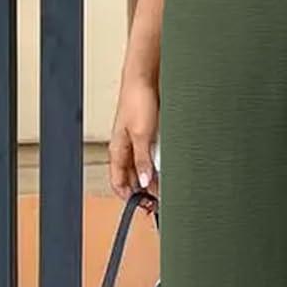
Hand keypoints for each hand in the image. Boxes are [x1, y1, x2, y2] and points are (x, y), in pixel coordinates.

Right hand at [108, 74, 158, 201]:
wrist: (146, 78)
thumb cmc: (137, 100)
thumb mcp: (141, 135)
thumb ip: (142, 160)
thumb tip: (145, 182)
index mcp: (117, 150)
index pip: (118, 182)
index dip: (130, 197)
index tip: (145, 207)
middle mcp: (126, 148)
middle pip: (132, 178)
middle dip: (144, 191)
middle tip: (158, 202)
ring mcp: (137, 141)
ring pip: (143, 168)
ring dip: (154, 179)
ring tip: (165, 189)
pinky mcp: (149, 134)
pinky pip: (152, 156)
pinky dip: (159, 165)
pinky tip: (168, 170)